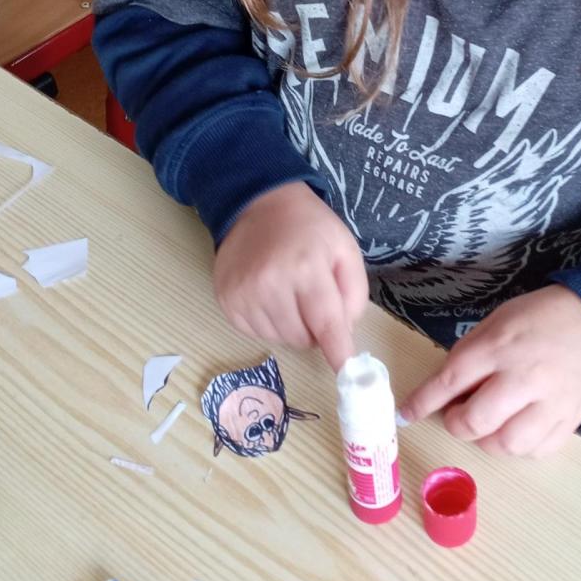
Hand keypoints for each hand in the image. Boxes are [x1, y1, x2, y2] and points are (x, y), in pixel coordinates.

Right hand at [212, 183, 367, 370]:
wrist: (258, 204)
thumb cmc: (309, 227)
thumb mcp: (345, 249)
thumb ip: (354, 293)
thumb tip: (344, 335)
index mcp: (306, 268)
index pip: (326, 324)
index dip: (338, 353)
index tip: (348, 376)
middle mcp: (270, 284)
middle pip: (303, 338)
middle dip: (316, 329)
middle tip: (314, 299)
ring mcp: (243, 294)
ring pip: (280, 339)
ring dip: (292, 327)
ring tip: (291, 293)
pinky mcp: (226, 301)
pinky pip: (256, 333)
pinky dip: (269, 323)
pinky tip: (270, 296)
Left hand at [399, 286, 580, 458]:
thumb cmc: (542, 317)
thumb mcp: (498, 321)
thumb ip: (471, 354)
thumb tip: (445, 390)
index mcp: (500, 346)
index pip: (450, 380)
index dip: (423, 402)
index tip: (406, 414)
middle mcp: (524, 378)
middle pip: (475, 421)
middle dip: (456, 423)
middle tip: (457, 414)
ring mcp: (550, 403)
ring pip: (506, 445)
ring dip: (487, 440)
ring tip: (488, 424)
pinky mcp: (570, 421)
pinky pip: (536, 451)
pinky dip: (519, 447)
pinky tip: (516, 429)